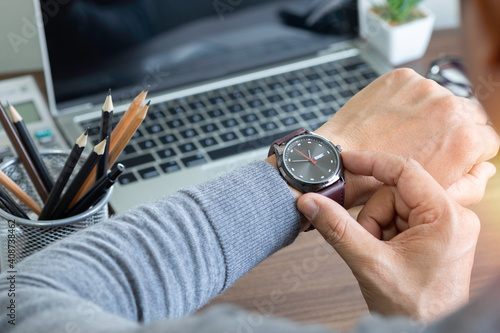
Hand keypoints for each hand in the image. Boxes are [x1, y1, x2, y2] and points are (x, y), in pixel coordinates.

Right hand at [297, 151, 495, 321]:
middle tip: (370, 244)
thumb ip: (337, 228)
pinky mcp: (434, 236)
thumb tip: (311, 202)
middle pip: (394, 193)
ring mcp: (443, 226)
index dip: (371, 163)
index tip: (346, 160)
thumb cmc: (415, 308)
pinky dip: (384, 234)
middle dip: (373, 217)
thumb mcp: (369, 263)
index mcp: (445, 217)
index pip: (405, 170)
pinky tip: (387, 255)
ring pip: (393, 206)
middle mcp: (451, 217)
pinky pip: (399, 219)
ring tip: (380, 255)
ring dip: (377, 228)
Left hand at [314, 68, 498, 207]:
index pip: (488, 138)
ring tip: (404, 132)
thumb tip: (486, 166)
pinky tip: (391, 119)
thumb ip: (471, 183)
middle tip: (428, 143)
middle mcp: (450, 107)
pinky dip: (408, 100)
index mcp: (465, 139)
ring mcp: (424, 89)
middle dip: (453, 129)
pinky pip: (416, 87)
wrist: (338, 161)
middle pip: (469, 114)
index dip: (469, 150)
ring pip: (441, 98)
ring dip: (430, 112)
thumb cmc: (381, 184)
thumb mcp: (433, 195)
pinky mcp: (401, 78)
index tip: (450, 154)